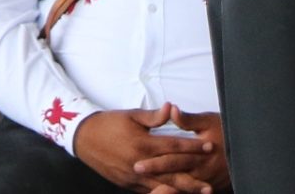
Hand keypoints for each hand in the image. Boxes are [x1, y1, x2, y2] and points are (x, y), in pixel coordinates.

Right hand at [75, 105, 216, 193]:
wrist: (83, 138)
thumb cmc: (108, 124)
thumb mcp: (130, 116)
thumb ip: (153, 116)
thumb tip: (171, 108)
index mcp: (143, 144)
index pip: (174, 146)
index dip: (193, 147)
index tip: (209, 147)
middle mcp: (141, 162)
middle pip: (173, 173)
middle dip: (194, 178)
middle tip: (211, 184)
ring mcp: (135, 176)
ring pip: (164, 187)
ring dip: (183, 190)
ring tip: (200, 192)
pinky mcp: (128, 184)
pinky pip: (150, 192)